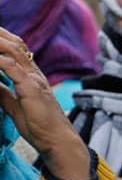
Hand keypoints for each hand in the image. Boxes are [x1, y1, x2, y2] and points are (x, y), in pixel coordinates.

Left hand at [0, 28, 91, 179]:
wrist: (57, 141)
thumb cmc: (40, 127)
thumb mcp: (14, 106)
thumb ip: (3, 92)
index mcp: (31, 77)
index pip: (17, 50)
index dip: (2, 39)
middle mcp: (35, 73)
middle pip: (15, 44)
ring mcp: (35, 79)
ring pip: (13, 51)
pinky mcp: (32, 88)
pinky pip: (12, 68)